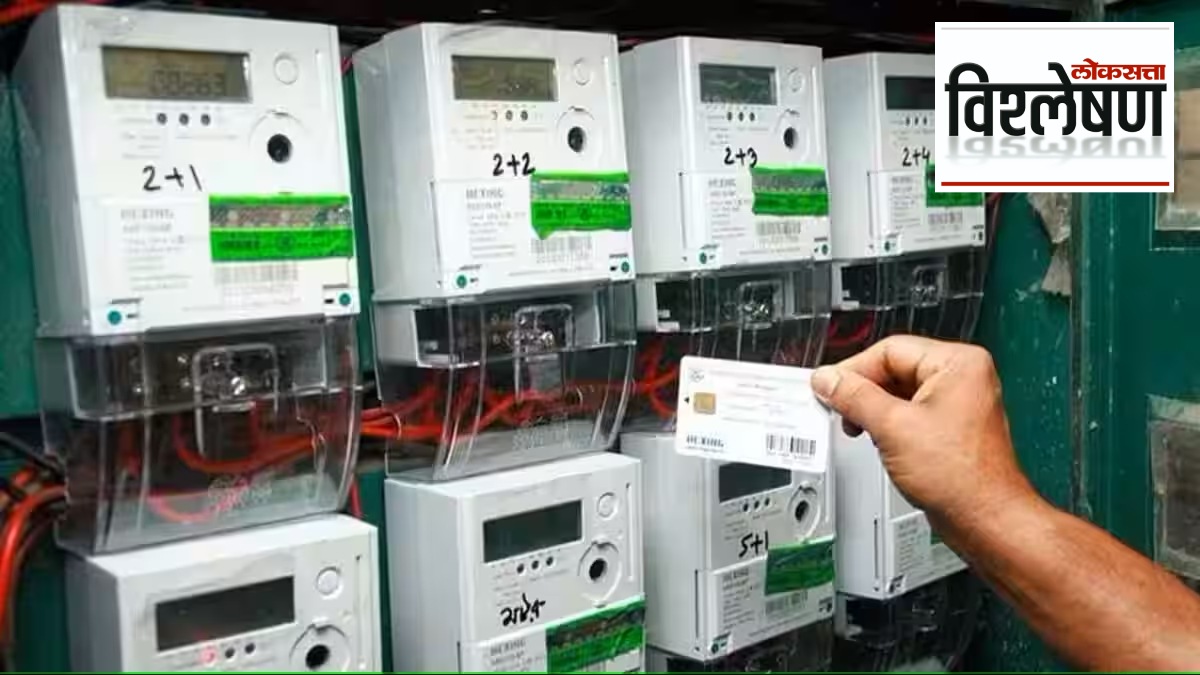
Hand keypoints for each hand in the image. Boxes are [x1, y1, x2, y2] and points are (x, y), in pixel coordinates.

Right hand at [811, 335, 1034, 529]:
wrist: (985, 520)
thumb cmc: (962, 477)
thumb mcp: (893, 427)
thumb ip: (854, 397)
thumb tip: (828, 380)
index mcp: (958, 364)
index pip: (890, 351)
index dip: (854, 370)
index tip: (828, 386)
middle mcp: (962, 378)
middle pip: (893, 369)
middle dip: (863, 391)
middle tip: (838, 407)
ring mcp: (958, 403)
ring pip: (899, 392)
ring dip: (873, 409)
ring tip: (857, 427)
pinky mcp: (949, 427)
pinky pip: (909, 412)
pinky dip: (887, 423)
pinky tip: (876, 438)